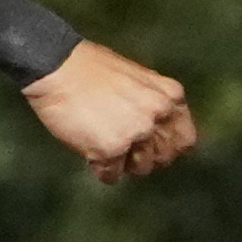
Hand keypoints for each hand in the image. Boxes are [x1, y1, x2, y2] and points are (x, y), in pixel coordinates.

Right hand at [22, 40, 196, 183]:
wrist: (56, 66)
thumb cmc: (90, 68)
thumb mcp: (138, 78)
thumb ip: (154, 103)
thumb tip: (158, 132)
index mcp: (169, 97)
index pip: (185, 140)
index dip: (167, 148)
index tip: (152, 148)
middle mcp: (157, 116)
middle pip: (163, 158)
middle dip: (144, 158)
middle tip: (125, 151)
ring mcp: (135, 133)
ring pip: (140, 169)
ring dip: (123, 165)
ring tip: (106, 148)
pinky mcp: (111, 148)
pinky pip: (111, 175)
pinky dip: (100, 169)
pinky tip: (90, 154)